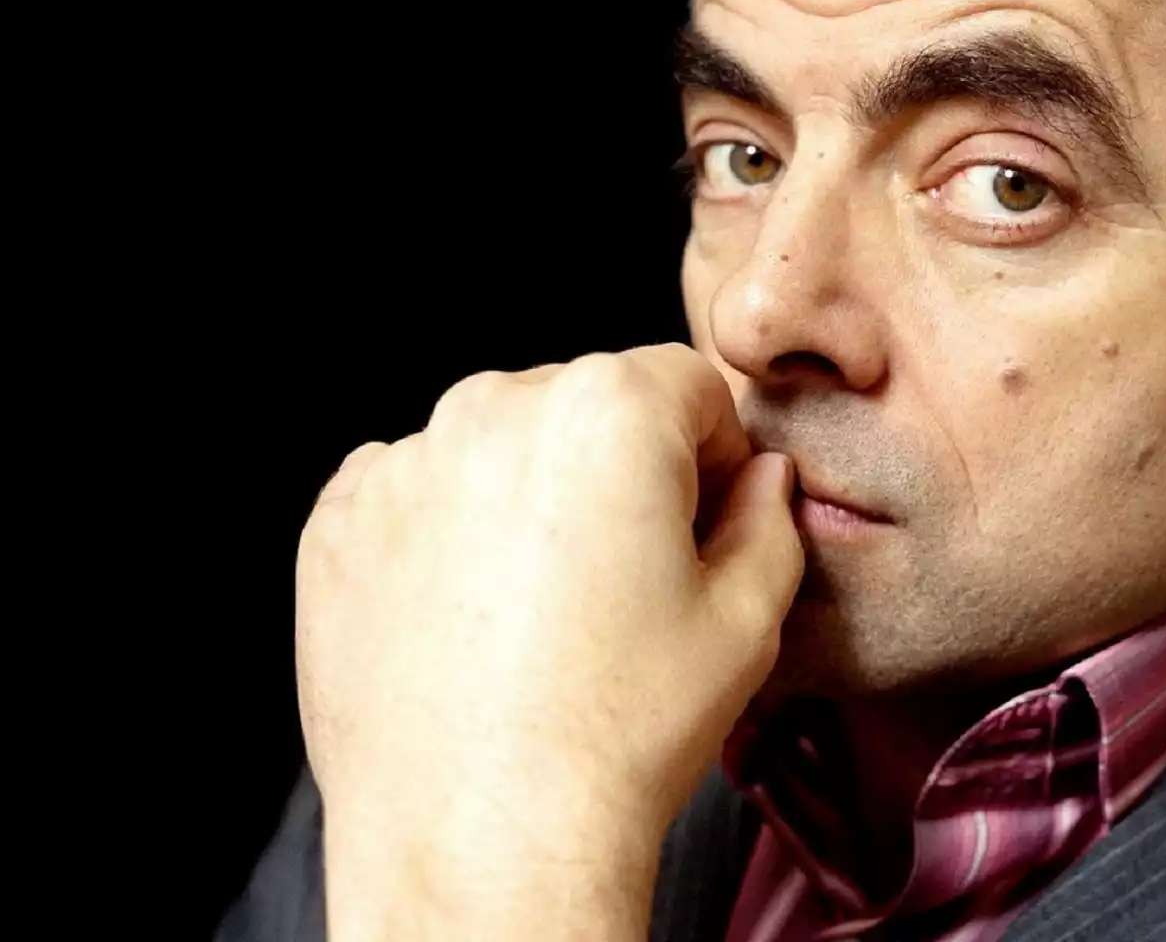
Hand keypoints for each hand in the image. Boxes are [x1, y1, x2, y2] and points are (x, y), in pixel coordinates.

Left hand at [294, 344, 802, 938]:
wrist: (482, 837)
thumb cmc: (614, 733)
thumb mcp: (747, 620)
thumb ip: (770, 518)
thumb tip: (760, 480)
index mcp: (608, 411)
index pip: (687, 384)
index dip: (713, 456)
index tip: (704, 520)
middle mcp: (494, 410)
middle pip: (586, 404)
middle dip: (616, 470)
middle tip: (626, 578)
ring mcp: (404, 464)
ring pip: (498, 447)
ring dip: (530, 498)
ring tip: (545, 610)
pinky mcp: (338, 522)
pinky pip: (417, 494)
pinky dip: (448, 535)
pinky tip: (478, 620)